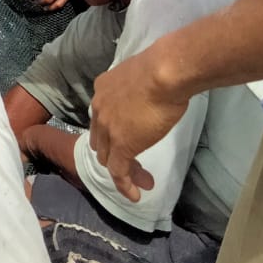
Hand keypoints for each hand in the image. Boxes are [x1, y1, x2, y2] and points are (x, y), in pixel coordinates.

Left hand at [88, 48, 188, 202]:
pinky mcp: (121, 145)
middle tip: (136, 162)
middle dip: (116, 152)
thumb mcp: (144, 75)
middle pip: (101, 139)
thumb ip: (141, 86)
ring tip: (142, 181)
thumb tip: (154, 88)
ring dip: (123, 170)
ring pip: (108, 157)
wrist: (164, 74)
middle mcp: (99, 108)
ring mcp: (108, 128)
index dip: (114, 130)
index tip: (133, 135)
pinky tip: (135, 194)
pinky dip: (124, 185)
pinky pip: (118, 171)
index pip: (103, 116)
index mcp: (103, 89)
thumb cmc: (162, 68)